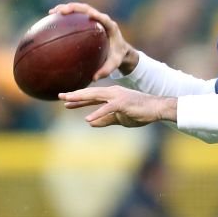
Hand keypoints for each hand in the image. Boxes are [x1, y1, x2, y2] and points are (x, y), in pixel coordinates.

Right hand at [48, 2, 137, 79]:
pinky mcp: (89, 20)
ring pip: (80, 9)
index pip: (103, 18)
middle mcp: (102, 19)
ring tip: (51, 12)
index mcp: (110, 27)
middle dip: (74, 8)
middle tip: (61, 12)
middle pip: (87, 9)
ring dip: (66, 8)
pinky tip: (52, 19)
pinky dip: (65, 15)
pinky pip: (76, 15)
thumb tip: (93, 78)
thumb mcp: (114, 64)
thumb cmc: (117, 56)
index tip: (88, 15)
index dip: (96, 15)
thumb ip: (106, 70)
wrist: (121, 49)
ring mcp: (95, 18)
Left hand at [61, 86, 176, 127]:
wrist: (157, 109)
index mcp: (111, 96)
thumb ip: (105, 120)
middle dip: (75, 95)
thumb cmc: (140, 113)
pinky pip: (107, 109)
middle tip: (60, 96)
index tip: (66, 101)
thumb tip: (91, 123)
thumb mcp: (120, 118)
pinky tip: (88, 119)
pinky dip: (97, 113)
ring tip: (68, 101)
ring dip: (81, 99)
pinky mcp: (123, 103)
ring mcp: (117, 96)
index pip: (92, 97)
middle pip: (90, 93)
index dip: (79, 99)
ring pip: (95, 97)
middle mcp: (112, 93)